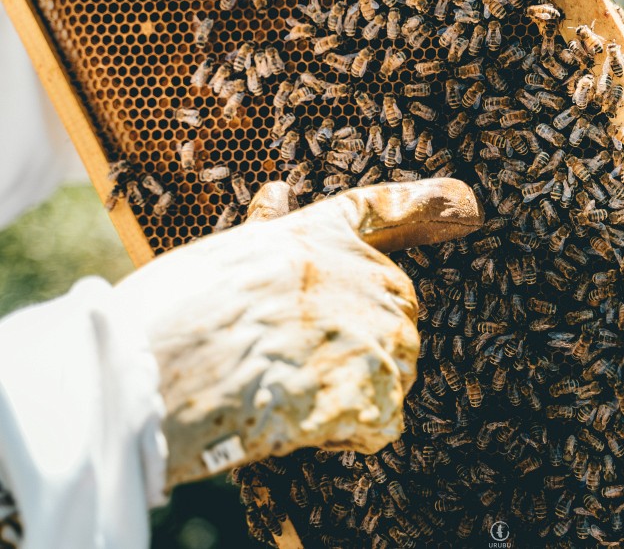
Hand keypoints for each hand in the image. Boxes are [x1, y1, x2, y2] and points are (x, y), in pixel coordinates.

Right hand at [108, 178, 482, 489]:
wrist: (156, 370)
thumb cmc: (172, 315)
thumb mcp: (221, 256)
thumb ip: (267, 236)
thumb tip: (278, 192)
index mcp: (320, 236)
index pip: (382, 210)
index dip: (426, 203)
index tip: (465, 202)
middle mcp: (363, 276)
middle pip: (397, 311)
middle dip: (362, 342)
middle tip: (298, 365)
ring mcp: (378, 334)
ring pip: (393, 370)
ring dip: (353, 391)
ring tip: (287, 394)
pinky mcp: (379, 393)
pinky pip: (381, 423)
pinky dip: (347, 435)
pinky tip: (301, 426)